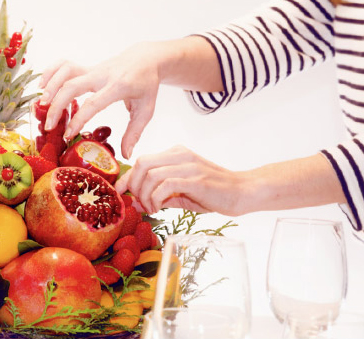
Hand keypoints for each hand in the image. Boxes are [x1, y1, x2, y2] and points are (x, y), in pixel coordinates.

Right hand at [39, 42, 161, 158]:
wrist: (146, 59)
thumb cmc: (146, 85)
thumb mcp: (145, 110)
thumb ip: (134, 133)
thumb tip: (126, 155)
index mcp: (119, 86)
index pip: (93, 103)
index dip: (78, 119)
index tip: (68, 134)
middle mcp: (103, 75)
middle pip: (72, 85)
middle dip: (57, 106)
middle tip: (48, 126)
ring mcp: (93, 68)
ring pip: (66, 71)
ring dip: (50, 86)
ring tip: (40, 105)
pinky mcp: (87, 67)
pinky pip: (64, 64)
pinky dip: (51, 71)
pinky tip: (42, 86)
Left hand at [114, 145, 248, 214]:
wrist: (244, 192)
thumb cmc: (214, 193)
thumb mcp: (182, 194)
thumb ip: (159, 196)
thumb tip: (135, 202)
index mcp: (175, 154)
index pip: (142, 161)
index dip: (127, 177)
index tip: (120, 192)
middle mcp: (179, 155)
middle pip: (142, 163)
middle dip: (133, 185)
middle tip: (137, 203)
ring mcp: (187, 165)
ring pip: (150, 173)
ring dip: (144, 194)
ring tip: (151, 208)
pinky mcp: (194, 178)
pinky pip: (164, 184)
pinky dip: (154, 199)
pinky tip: (159, 208)